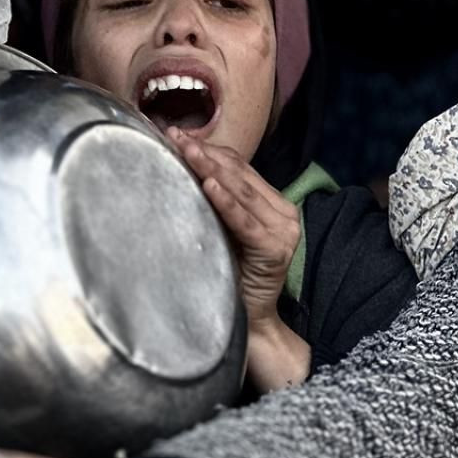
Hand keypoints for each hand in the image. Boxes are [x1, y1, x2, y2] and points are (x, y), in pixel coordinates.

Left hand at [168, 127, 309, 389]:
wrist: (250, 323)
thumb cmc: (229, 277)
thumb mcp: (220, 232)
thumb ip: (211, 204)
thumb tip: (177, 169)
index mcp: (272, 205)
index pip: (238, 167)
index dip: (208, 149)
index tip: (175, 134)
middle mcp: (284, 213)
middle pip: (239, 173)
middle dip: (204, 152)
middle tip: (173, 134)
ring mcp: (283, 230)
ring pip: (241, 191)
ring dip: (210, 167)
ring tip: (185, 149)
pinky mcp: (275, 249)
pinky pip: (245, 221)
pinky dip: (226, 202)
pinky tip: (208, 185)